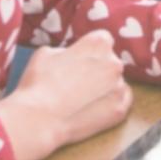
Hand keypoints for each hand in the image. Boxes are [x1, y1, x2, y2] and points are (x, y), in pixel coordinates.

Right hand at [0, 30, 131, 159]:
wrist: (40, 120)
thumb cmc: (39, 84)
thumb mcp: (46, 52)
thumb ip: (68, 50)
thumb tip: (73, 56)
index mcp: (98, 43)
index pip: (103, 40)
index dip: (90, 50)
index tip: (82, 59)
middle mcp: (114, 62)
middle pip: (110, 62)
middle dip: (98, 69)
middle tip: (78, 81)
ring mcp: (119, 87)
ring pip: (115, 82)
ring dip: (104, 87)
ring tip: (82, 99)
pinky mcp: (120, 110)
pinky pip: (121, 101)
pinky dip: (110, 103)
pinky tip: (92, 108)